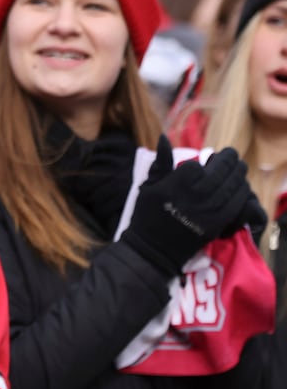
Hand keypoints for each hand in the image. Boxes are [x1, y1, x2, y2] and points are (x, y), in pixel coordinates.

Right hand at [124, 138, 253, 276]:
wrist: (152, 250)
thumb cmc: (147, 216)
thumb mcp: (148, 186)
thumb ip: (160, 162)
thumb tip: (164, 138)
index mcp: (177, 183)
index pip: (200, 163)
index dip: (205, 159)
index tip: (206, 160)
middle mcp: (196, 193)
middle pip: (222, 169)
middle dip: (228, 159)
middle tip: (229, 156)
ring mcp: (210, 208)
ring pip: (234, 183)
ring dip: (238, 173)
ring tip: (237, 169)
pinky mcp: (219, 222)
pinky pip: (238, 201)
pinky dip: (241, 192)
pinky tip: (239, 188)